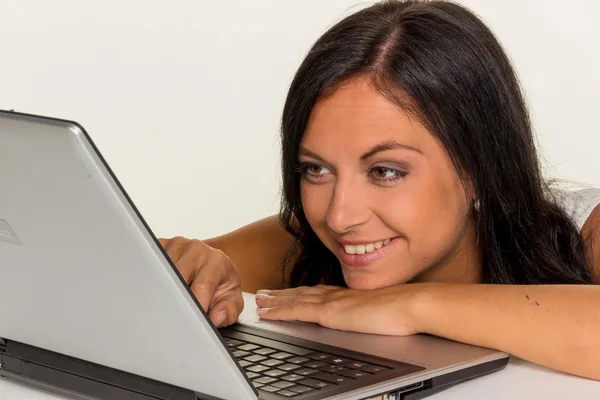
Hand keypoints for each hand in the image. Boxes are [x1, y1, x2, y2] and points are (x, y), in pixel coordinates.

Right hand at [158, 236, 242, 327]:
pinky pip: (150, 264)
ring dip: (163, 291)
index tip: (190, 323)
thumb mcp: (232, 299)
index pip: (202, 286)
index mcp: (217, 261)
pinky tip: (158, 289)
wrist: (213, 264)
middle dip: (176, 301)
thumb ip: (229, 310)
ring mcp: (176, 245)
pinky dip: (151, 280)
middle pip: (178, 279)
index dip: (195, 308)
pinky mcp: (161, 245)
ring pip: (162, 273)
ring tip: (168, 302)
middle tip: (174, 318)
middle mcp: (196, 249)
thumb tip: (215, 317)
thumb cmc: (221, 283)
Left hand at [254, 284, 422, 335]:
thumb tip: (373, 320)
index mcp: (349, 295)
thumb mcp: (384, 310)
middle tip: (264, 294)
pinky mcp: (329, 313)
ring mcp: (331, 302)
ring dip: (274, 301)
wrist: (411, 305)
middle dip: (281, 294)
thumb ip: (371, 313)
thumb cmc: (405, 310)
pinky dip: (278, 311)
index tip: (288, 292)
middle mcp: (336, 295)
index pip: (318, 293)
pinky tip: (266, 312)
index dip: (300, 292)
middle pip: (302, 294)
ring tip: (259, 301)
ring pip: (294, 300)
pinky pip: (296, 311)